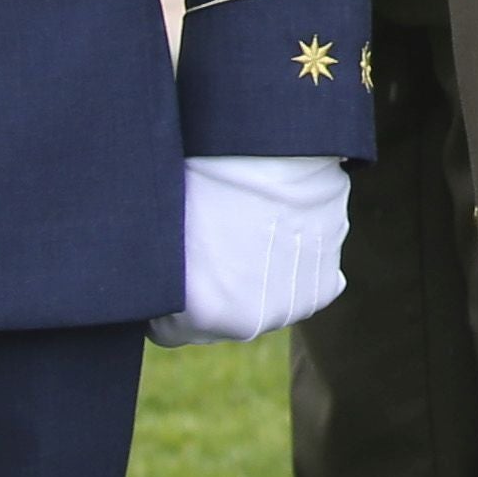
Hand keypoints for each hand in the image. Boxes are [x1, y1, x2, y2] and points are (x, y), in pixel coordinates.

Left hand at [152, 156, 351, 347]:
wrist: (273, 145)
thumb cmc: (205, 178)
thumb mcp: (162, 236)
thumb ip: (158, 282)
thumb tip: (151, 293)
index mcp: (199, 314)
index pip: (170, 331)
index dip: (170, 298)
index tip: (177, 265)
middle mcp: (248, 323)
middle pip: (220, 323)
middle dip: (216, 292)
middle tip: (217, 241)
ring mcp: (292, 307)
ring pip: (262, 308)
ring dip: (257, 284)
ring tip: (252, 231)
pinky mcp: (326, 285)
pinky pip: (300, 290)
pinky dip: (294, 269)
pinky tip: (284, 233)